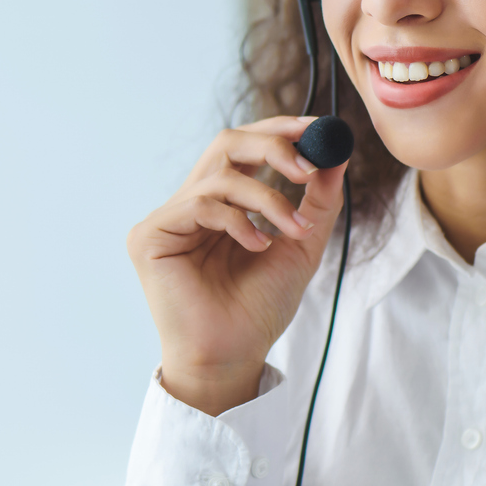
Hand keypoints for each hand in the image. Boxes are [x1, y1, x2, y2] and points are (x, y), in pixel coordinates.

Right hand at [126, 116, 347, 415]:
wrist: (232, 358)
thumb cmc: (258, 309)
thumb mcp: (299, 245)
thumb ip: (316, 201)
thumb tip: (337, 153)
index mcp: (222, 202)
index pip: (244, 148)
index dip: (277, 131)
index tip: (316, 127)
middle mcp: (191, 203)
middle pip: (226, 143)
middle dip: (272, 146)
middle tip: (307, 165)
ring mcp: (168, 219)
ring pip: (220, 175)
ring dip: (267, 198)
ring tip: (293, 229)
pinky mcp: (149, 236)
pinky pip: (199, 204)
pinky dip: (237, 220)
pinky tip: (257, 247)